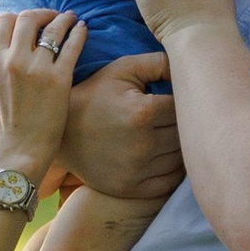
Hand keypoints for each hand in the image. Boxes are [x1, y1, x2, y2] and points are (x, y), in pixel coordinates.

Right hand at [0, 7, 83, 179]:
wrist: (19, 152)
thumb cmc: (9, 124)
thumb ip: (1, 65)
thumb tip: (11, 47)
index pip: (4, 21)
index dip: (20, 17)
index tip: (32, 22)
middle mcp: (13, 60)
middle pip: (28, 17)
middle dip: (43, 14)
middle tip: (55, 17)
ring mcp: (37, 69)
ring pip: (53, 27)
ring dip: (65, 19)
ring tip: (73, 19)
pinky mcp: (59, 80)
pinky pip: (72, 45)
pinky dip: (79, 33)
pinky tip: (83, 30)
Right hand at [59, 50, 178, 201]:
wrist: (60, 132)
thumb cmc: (95, 95)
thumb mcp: (122, 69)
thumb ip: (158, 62)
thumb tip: (189, 64)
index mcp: (142, 112)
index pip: (183, 107)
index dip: (184, 101)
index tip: (176, 98)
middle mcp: (142, 144)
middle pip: (185, 134)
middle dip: (184, 123)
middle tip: (176, 116)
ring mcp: (137, 170)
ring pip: (180, 158)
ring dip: (180, 147)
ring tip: (170, 133)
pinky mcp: (132, 188)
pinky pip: (169, 181)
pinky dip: (173, 170)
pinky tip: (166, 155)